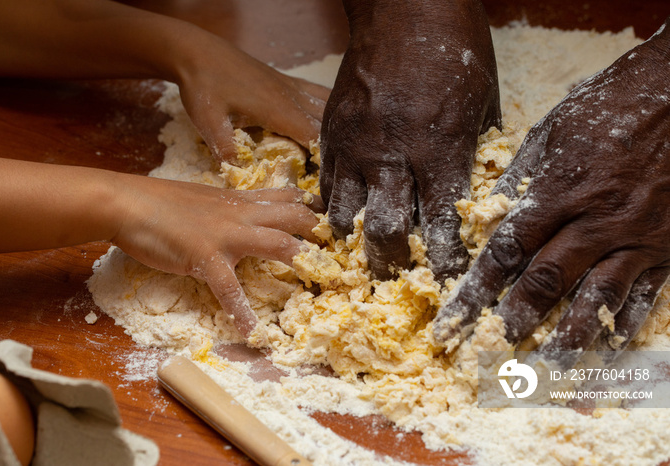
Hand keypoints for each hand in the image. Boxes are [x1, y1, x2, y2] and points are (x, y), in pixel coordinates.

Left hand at [0, 0, 329, 163]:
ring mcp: (290, 86)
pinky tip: (339, 118)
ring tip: (353, 149)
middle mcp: (290, 97)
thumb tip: (239, 173)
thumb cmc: (203, 86)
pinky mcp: (286, 81)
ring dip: (339, 127)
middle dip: (339, 147)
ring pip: (327, 106)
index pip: (313, 137)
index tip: (335, 180)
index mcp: (277, 109)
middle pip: (326, 123)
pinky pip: (318, 94)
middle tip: (350, 171)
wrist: (197, 51)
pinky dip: (331, 108)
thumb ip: (223, 145)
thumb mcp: (207, 119)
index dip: (327, 159)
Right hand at [0, 154, 319, 341]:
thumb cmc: (162, 201)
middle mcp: (242, 214)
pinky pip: (230, 288)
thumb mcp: (206, 197)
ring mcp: (226, 234)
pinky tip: (252, 331)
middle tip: (342, 256)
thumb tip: (253, 210)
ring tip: (319, 285)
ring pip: (277, 242)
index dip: (314, 208)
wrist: (127, 202)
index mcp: (241, 200)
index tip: (335, 223)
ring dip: (300, 261)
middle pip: (295, 215)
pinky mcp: (205, 256)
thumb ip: (233, 205)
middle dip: (322, 233)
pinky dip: (241, 311)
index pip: (289, 196)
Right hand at [320, 0, 500, 279]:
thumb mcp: (482, 102)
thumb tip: (479, 190)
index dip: (444, 262)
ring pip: (346, 217)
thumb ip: (476, 152)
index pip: (441, 225)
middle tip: (402, 278)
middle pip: (386, 232)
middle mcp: (393, 154)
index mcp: (439, 148)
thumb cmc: (453, 48)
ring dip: (359, 243)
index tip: (448, 283)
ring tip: (369, 255)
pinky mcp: (332, 134)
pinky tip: (348, 218)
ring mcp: (355, 145)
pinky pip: (326, 187)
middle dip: (396, 265)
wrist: (403, 5)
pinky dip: (336, 210)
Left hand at [433, 19, 669, 366]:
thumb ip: (521, 174)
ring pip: (596, 299)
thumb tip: (488, 210)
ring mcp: (637, 237)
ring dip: (568, 337)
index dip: (475, 291)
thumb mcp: (554, 129)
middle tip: (490, 352)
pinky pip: (646, 294)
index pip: (506, 252)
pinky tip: (608, 347)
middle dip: (513, 321)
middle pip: (546, 282)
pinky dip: (625, 323)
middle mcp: (595, 221)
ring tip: (546, 367)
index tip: (452, 320)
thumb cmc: (612, 104)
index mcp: (559, 191)